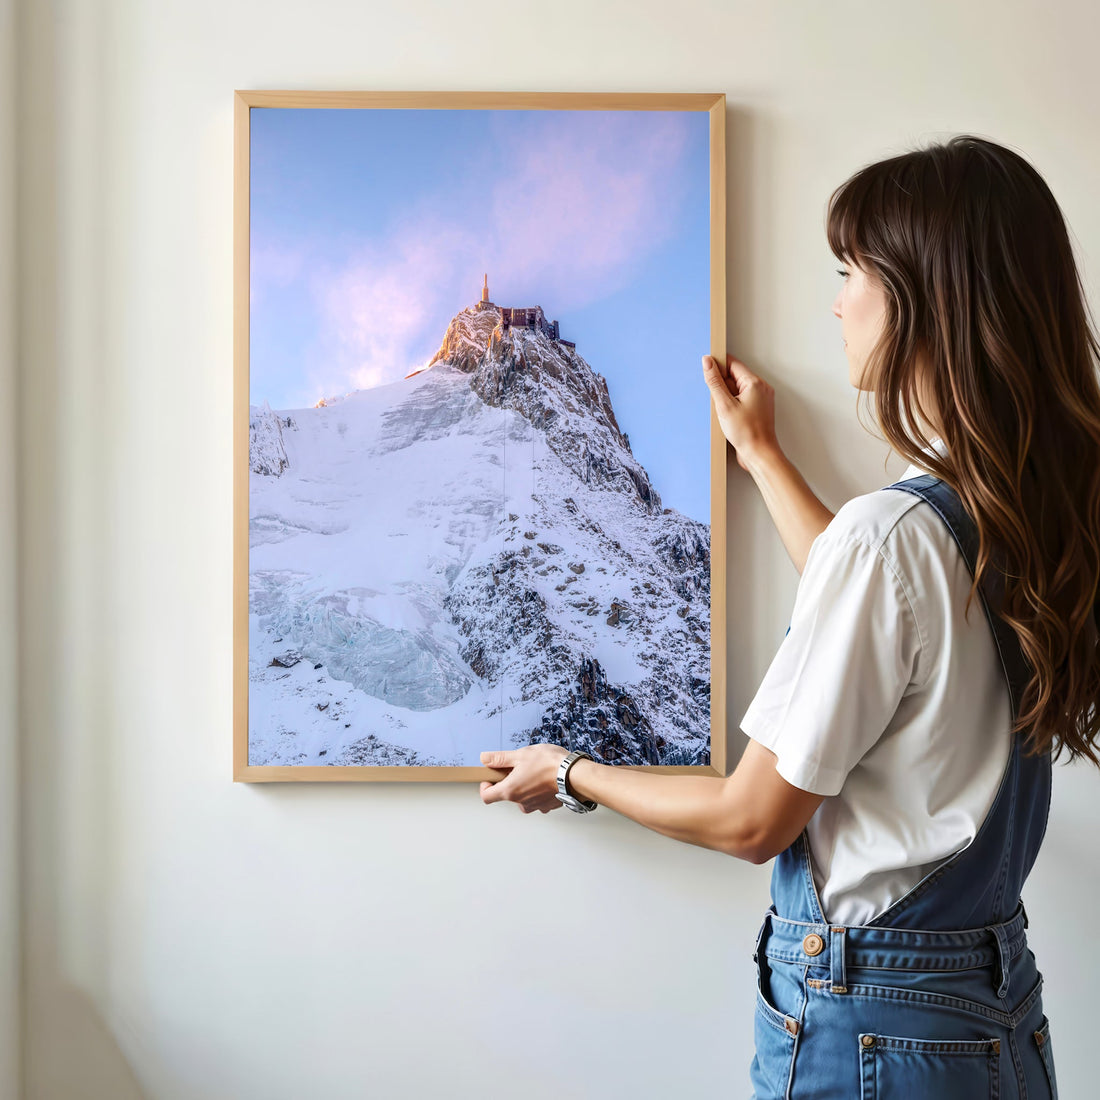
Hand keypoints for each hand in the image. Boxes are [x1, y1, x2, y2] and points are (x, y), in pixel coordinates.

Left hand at [479, 744, 569, 812]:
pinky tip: (545, 778)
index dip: (485, 786)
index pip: (486, 796)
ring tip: (535, 771)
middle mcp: (521, 802)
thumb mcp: (520, 755)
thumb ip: (500, 758)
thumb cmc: (549, 764)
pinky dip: (538, 790)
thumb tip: (484, 759)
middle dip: (509, 781)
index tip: (491, 776)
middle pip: (506, 795)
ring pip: (523, 797)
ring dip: (524, 786)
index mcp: (510, 790)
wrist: (575, 775)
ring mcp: (535, 806)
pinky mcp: (548, 805)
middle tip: (518, 767)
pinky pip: (537, 799)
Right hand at [701, 353, 779, 471]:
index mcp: (754, 383)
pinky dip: (732, 405)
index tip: (706, 370)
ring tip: (725, 412)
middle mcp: (761, 388)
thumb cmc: (747, 433)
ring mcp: (761, 399)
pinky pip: (741, 399)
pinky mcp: (758, 409)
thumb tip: (708, 362)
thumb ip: (715, 381)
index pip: (733, 364)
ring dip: (726, 397)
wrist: (759, 454)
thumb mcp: (724, 405)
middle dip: (721, 385)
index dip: (718, 365)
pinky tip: (728, 417)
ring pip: (737, 389)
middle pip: (735, 376)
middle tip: (717, 401)